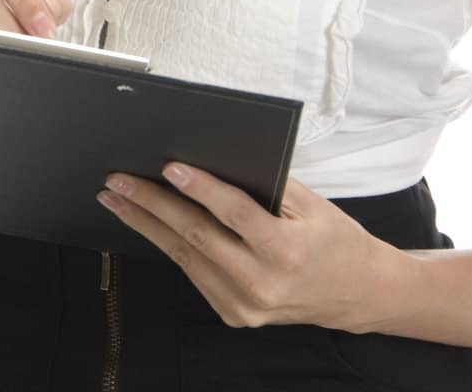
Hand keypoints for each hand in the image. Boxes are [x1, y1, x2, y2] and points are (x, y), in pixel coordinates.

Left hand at [98, 165, 399, 331]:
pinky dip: (168, 245)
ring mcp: (244, 306)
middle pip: (197, 237)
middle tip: (118, 180)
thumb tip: (212, 157)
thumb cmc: (332, 238)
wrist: (355, 293)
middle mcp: (262, 284)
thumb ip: (264, 184)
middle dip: (151, 205)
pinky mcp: (233, 314)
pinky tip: (146, 223)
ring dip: (146, 225)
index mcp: (286, 252)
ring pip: (185, 257)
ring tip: (116, 198)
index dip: (201, 189)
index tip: (169, 167)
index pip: (235, 214)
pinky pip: (194, 272)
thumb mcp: (309, 203)